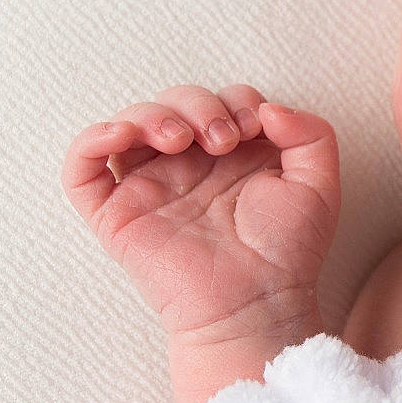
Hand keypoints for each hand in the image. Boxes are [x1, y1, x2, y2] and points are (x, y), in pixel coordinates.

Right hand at [61, 83, 339, 340]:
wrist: (257, 302)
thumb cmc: (287, 252)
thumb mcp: (319, 184)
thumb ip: (311, 133)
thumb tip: (269, 108)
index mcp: (231, 156)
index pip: (219, 100)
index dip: (236, 100)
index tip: (255, 130)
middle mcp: (187, 167)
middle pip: (173, 103)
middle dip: (198, 105)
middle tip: (223, 139)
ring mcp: (149, 188)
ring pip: (129, 123)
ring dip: (152, 114)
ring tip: (180, 140)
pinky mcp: (116, 214)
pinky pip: (82, 168)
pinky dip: (92, 139)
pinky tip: (123, 134)